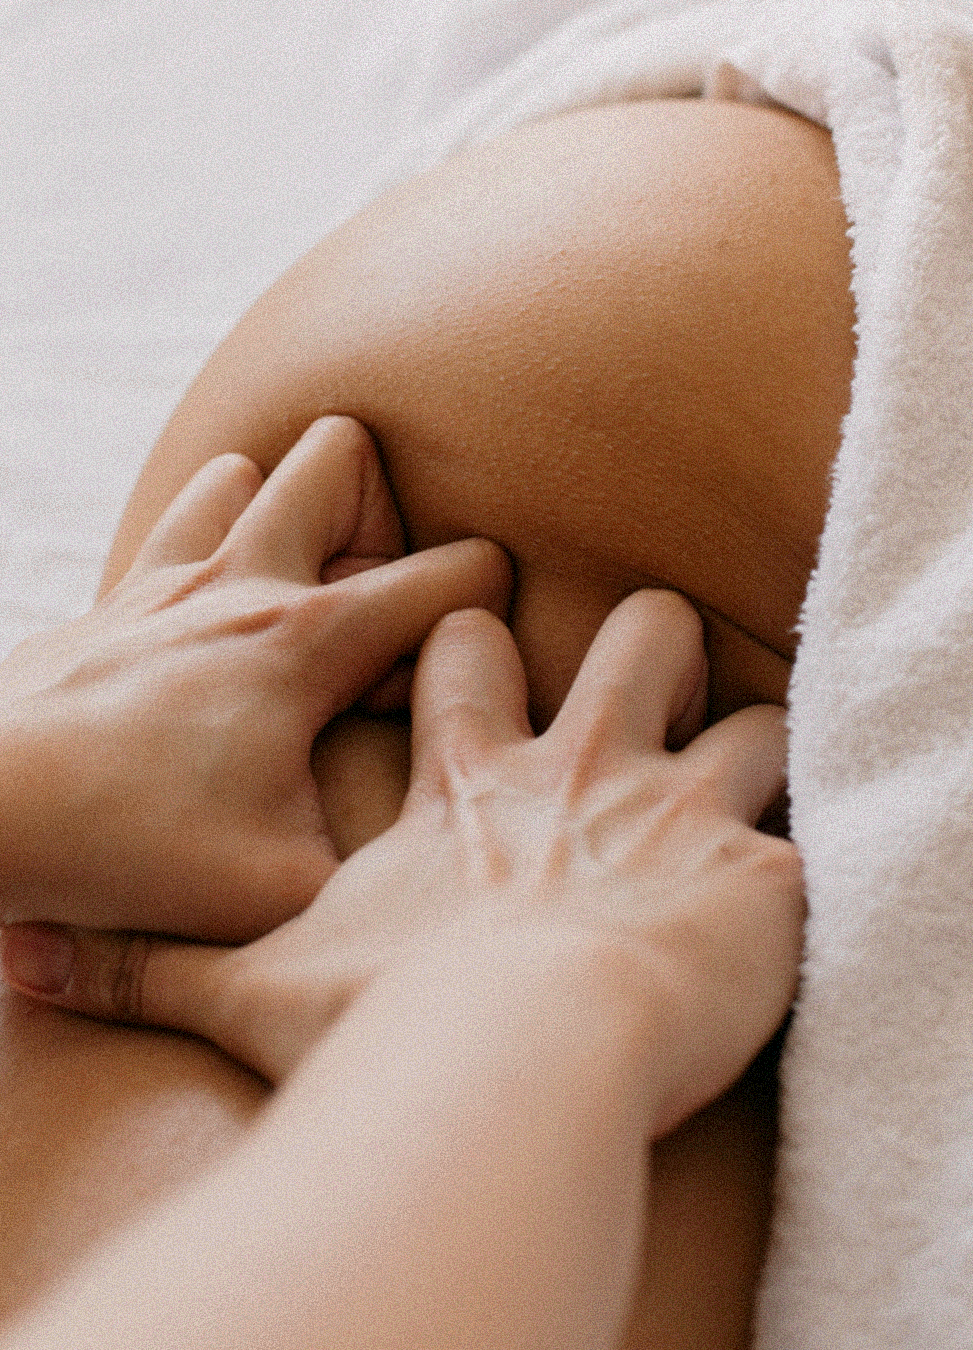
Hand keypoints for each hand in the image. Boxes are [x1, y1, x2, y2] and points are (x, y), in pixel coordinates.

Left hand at [0, 416, 510, 941]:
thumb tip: (432, 887)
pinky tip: (205, 652)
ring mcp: (163, 584)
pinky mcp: (105, 609)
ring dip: (279, 521)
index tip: (457, 685)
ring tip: (289, 613)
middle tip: (367, 618)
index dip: (491, 615)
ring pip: (241, 472)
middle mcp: (240, 582)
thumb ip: (379, 884)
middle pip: (342, 455)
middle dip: (380, 518)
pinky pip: (168, 536)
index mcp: (307, 638)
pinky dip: (203, 561)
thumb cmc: (127, 849)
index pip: (459, 573)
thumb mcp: (281, 894)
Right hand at [2, 590, 802, 1135]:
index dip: (473, 638)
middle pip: (638, 639)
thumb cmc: (384, 1025)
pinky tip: (836, 876)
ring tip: (763, 777)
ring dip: (758, 740)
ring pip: (752, 713)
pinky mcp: (761, 875)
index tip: (480, 634)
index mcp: (473, 786)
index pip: (468, 661)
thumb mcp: (246, 988)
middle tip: (654, 675)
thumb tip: (11, 961)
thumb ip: (143, 966)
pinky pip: (824, 830)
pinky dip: (827, 851)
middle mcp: (584, 772)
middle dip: (650, 642)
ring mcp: (681, 810)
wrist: (511, 1061)